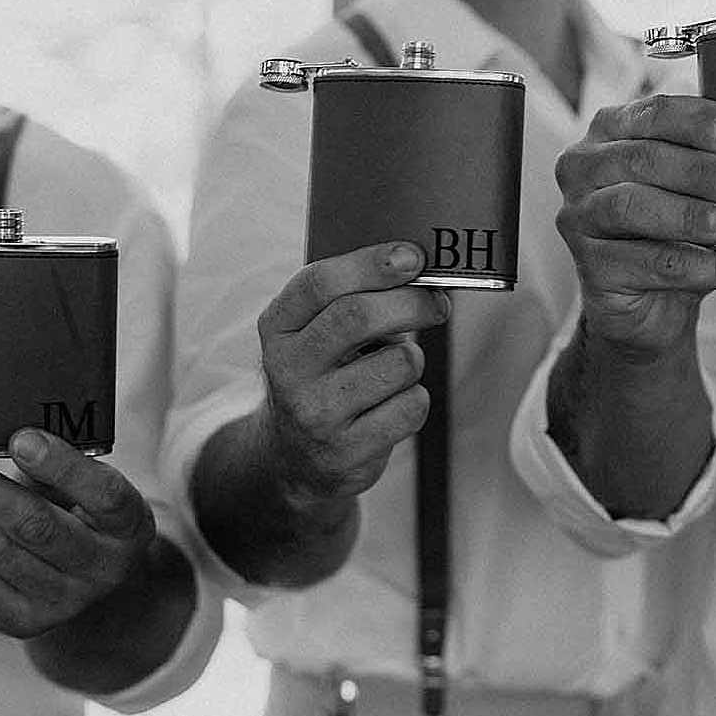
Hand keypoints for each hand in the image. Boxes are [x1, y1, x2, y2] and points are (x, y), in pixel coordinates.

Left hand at [0, 429, 155, 638]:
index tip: (22, 439)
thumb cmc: (85, 515)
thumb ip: (56, 466)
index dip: (62, 466)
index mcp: (129, 525)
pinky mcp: (24, 622)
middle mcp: (103, 569)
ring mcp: (65, 602)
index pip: (103, 495)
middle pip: (37, 527)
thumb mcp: (90, 486)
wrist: (92, 579)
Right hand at [255, 241, 450, 506]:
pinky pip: (411, 407)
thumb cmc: (325, 376)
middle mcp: (287, 369)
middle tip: (438, 303)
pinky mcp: (346, 451)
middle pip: (359, 316)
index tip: (414, 256)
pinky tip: (392, 406)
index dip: (371, 264)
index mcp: (277, 327)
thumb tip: (420, 270)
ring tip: (395, 370)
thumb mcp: (317, 333)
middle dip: (411, 302)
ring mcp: (314, 413)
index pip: (319, 283)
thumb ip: (353, 297)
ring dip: (413, 360)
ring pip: (398, 364)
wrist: (295, 459)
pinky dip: (415, 400)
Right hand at [553, 94, 715, 354]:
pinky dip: (709, 266)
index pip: (653, 113)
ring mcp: (579, 217)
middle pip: (641, 159)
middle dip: (699, 171)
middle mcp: (584, 167)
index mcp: (611, 129)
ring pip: (633, 208)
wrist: (648, 302)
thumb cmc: (674, 227)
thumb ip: (715, 163)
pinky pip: (653, 264)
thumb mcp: (692, 186)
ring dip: (693, 216)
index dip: (698, 122)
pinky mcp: (592, 268)